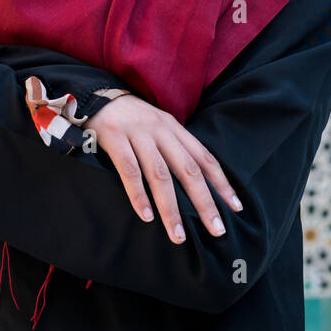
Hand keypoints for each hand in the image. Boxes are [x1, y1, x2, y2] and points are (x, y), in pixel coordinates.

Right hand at [88, 94, 242, 242]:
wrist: (95, 94)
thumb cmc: (130, 119)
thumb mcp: (157, 127)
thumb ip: (174, 149)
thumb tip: (195, 183)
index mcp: (175, 128)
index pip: (205, 158)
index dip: (221, 184)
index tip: (235, 209)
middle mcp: (161, 130)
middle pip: (188, 170)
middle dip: (204, 203)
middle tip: (216, 230)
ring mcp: (138, 134)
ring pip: (160, 175)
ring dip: (171, 209)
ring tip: (178, 236)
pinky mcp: (115, 139)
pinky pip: (129, 171)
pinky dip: (138, 195)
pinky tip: (146, 217)